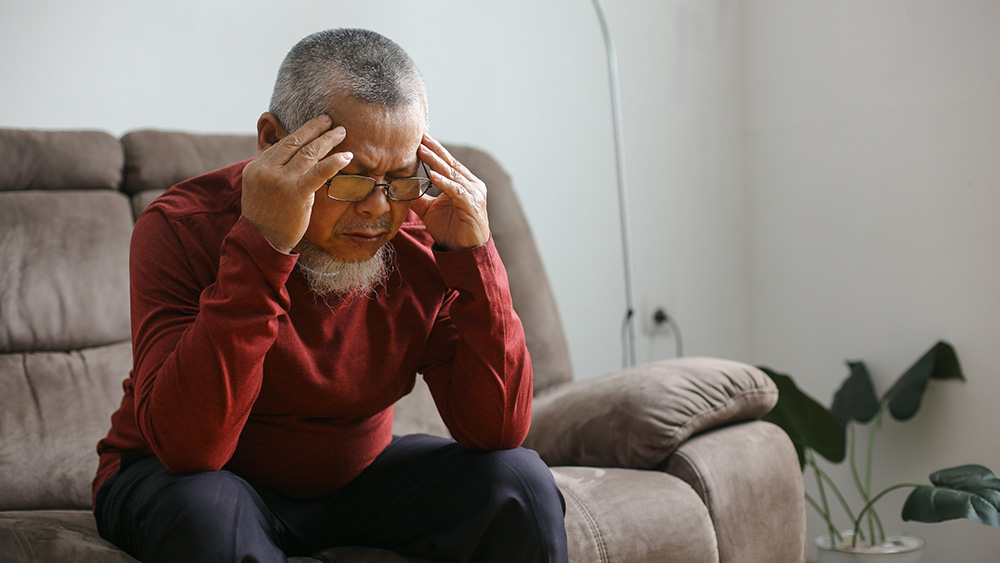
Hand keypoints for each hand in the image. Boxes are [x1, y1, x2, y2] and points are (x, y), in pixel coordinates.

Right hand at [241, 114, 352, 252]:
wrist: (261, 241)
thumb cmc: (264, 218)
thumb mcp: (259, 188)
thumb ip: (272, 172)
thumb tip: (289, 159)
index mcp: (256, 166)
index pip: (282, 145)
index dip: (301, 134)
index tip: (314, 127)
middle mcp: (267, 170)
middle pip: (295, 142)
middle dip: (314, 128)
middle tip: (329, 120)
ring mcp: (282, 181)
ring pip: (309, 153)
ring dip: (328, 139)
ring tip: (341, 132)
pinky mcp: (297, 193)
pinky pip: (319, 173)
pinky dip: (334, 162)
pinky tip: (347, 156)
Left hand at [410, 134, 489, 250]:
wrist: (465, 253)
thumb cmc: (452, 230)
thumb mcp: (430, 211)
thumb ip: (418, 197)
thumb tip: (400, 187)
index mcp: (464, 183)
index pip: (447, 162)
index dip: (433, 149)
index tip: (419, 137)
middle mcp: (472, 185)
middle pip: (449, 163)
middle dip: (433, 149)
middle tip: (419, 136)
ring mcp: (474, 194)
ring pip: (452, 174)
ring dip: (436, 162)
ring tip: (422, 151)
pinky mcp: (472, 206)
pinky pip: (456, 191)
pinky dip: (444, 183)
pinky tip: (433, 175)